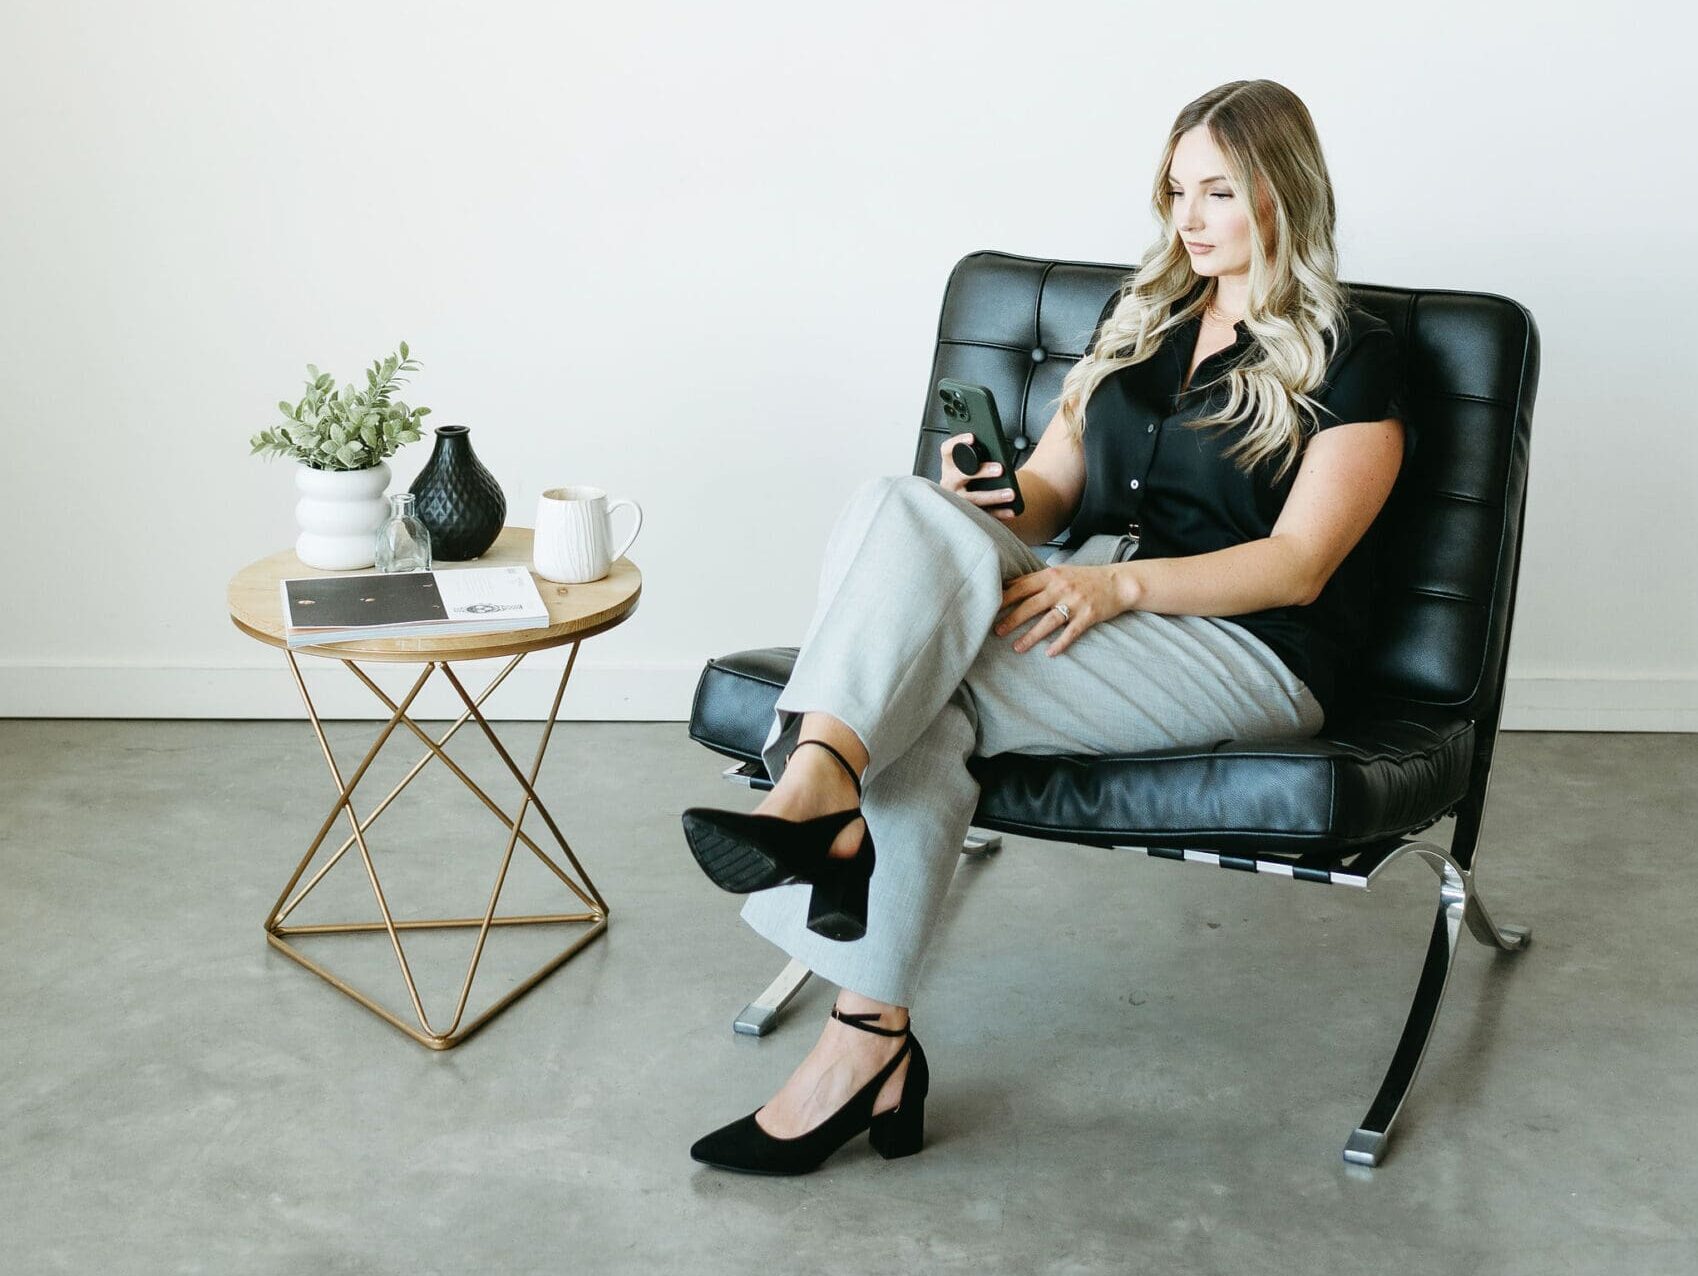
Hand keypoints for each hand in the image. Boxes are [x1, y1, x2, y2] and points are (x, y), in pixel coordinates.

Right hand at [937, 433, 1015, 521]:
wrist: (972, 495)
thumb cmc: (974, 473)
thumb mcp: (972, 461)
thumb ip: (979, 454)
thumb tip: (997, 447)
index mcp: (949, 465)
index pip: (947, 450)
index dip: (957, 442)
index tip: (973, 437)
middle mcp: (949, 482)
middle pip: (960, 475)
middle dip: (980, 472)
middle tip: (1000, 469)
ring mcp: (956, 499)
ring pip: (972, 499)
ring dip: (993, 496)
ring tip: (1010, 493)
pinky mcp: (967, 514)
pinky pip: (983, 514)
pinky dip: (998, 514)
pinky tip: (1011, 511)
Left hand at [994, 564, 1126, 656]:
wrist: (1119, 582)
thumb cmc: (1085, 578)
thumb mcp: (1060, 573)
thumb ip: (1038, 579)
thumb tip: (1009, 586)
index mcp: (1051, 575)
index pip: (1022, 586)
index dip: (1004, 598)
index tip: (988, 607)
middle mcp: (1061, 587)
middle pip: (1031, 604)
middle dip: (1012, 619)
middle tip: (996, 631)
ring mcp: (1076, 601)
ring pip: (1049, 620)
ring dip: (1031, 636)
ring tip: (1017, 648)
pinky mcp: (1089, 615)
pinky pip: (1072, 632)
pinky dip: (1061, 643)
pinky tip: (1049, 653)